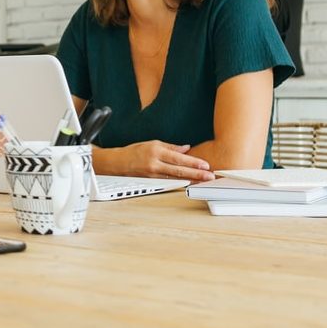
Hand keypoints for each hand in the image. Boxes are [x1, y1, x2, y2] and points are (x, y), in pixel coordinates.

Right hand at [95, 142, 214, 181]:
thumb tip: (186, 148)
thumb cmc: (133, 151)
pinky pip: (169, 182)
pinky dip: (180, 182)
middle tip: (209, 176)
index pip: (178, 158)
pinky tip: (189, 183)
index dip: (193, 162)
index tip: (205, 165)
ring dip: (191, 179)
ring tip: (202, 181)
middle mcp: (154, 164)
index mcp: (155, 151)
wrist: (117, 163)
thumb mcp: (152, 144)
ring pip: (175, 178)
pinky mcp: (151, 181)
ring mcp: (152, 174)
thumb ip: (170, 147)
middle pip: (179, 170)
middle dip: (196, 173)